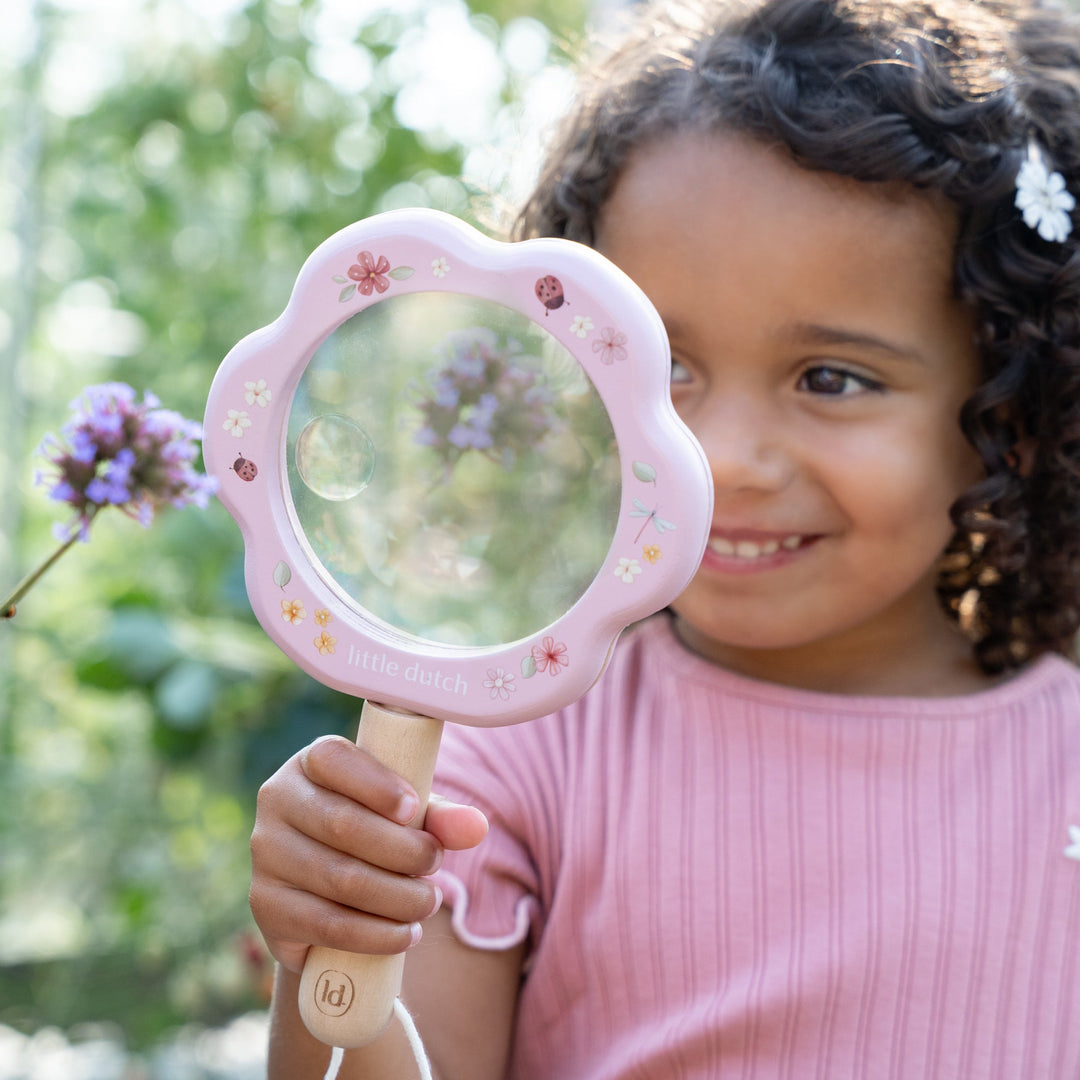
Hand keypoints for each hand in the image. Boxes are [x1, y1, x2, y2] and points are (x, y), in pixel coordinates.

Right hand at [250, 734, 487, 972]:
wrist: (323, 897)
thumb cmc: (373, 835)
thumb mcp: (405, 816)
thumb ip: (440, 816)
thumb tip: (477, 827)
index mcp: (310, 763)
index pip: (334, 759)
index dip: (376, 784)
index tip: (414, 809)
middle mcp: (277, 800)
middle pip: (343, 824)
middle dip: (402, 849)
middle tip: (435, 864)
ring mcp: (266, 854)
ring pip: (340, 878)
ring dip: (397, 896)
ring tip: (429, 902)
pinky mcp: (266, 905)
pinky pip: (328, 923)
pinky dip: (376, 933)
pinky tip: (407, 933)